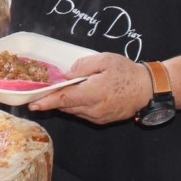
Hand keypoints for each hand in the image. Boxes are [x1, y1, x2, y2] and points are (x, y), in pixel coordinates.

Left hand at [28, 53, 148, 124]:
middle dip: (52, 100)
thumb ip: (82, 66)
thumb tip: (66, 75)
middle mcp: (94, 109)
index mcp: (93, 93)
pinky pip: (83, 113)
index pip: (64, 99)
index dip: (46, 102)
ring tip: (59, 91)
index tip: (32, 104)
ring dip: (65, 102)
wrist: (148, 89)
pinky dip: (76, 105)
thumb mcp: (104, 60)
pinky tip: (78, 95)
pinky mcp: (102, 120)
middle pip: (66, 106)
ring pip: (73, 111)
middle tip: (40, 93)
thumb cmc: (127, 72)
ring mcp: (98, 116)